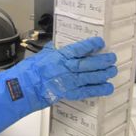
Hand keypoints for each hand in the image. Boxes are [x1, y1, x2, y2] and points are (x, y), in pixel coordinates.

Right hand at [0, 36, 116, 135]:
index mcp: (59, 57)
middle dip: (102, 61)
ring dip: (103, 74)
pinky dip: (98, 90)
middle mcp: (66, 69)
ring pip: (90, 77)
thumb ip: (53, 50)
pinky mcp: (68, 93)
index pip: (78, 49)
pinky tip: (107, 88)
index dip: (91, 45)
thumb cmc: (29, 72)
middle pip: (88, 64)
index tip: (100, 43)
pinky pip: (86, 91)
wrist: (23, 89)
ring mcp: (68, 82)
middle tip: (112, 58)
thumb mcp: (41, 55)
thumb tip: (58, 45)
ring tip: (113, 70)